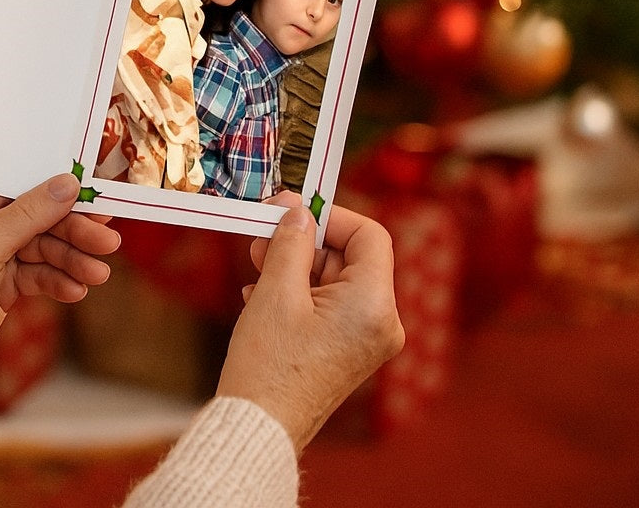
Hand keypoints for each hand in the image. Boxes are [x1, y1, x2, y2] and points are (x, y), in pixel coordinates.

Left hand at [0, 173, 120, 400]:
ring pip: (40, 246)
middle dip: (71, 231)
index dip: (54, 188)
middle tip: (107, 242)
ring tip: (97, 274)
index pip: (14, 183)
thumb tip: (66, 183)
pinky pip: (36, 274)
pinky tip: (76, 290)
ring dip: (71, 260)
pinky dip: (57, 280)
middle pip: (34, 216)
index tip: (93, 193)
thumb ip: (28, 214)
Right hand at [216, 203, 403, 453]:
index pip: (369, 236)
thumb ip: (291, 242)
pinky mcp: (348, 353)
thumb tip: (298, 209)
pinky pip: (331, 307)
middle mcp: (381, 323)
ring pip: (336, 282)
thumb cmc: (268, 366)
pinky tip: (262, 296)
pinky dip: (300, 294)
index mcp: (374, 304)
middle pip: (351, 258)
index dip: (330, 216)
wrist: (259, 429)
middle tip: (263, 235)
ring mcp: (367, 341)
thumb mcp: (276, 291)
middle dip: (305, 243)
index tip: (291, 210)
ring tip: (257, 265)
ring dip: (296, 267)